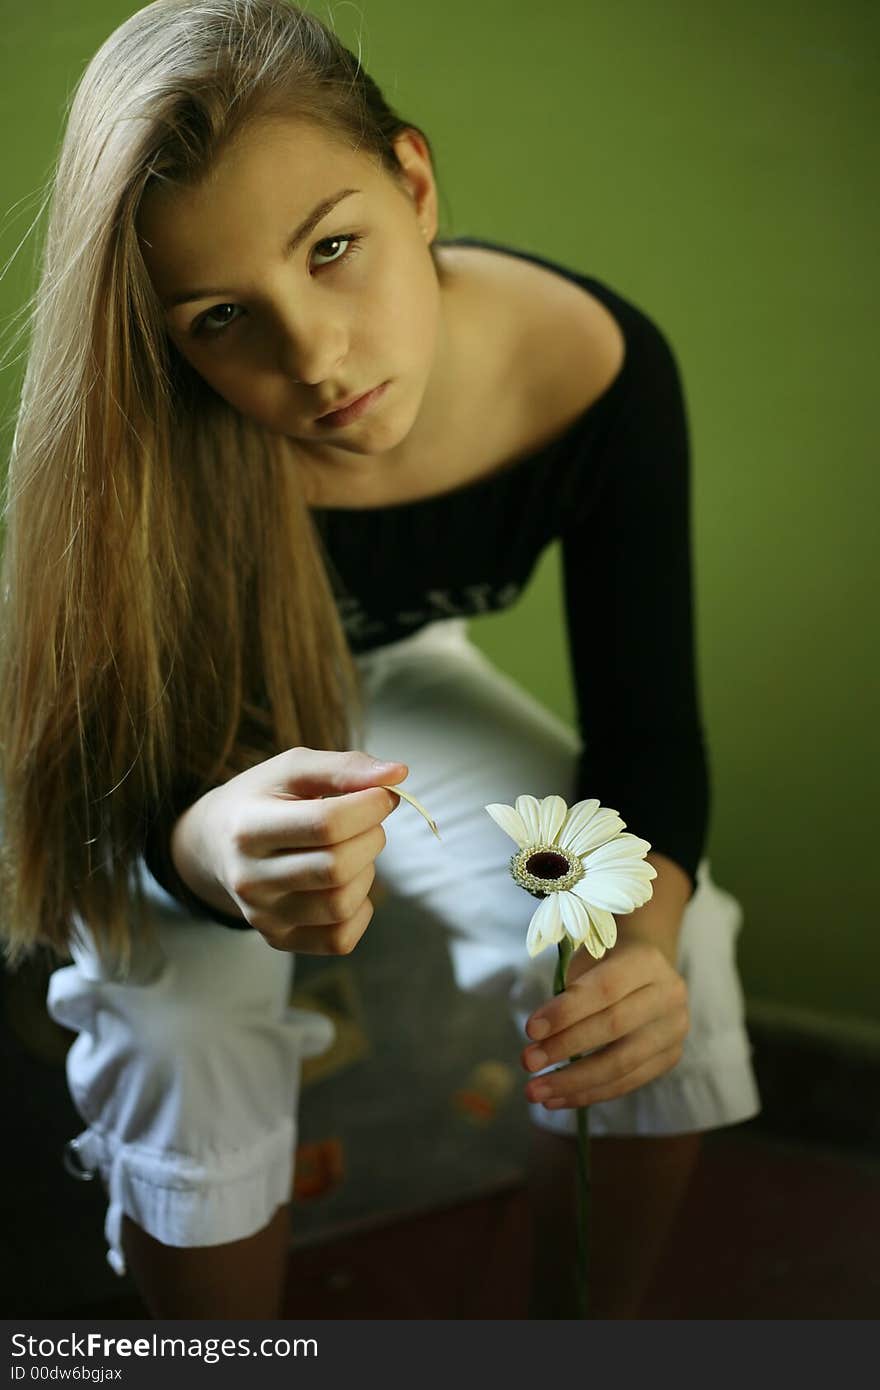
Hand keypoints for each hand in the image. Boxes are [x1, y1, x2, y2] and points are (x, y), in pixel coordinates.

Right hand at [171, 747, 407, 953]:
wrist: (216, 844)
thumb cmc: (263, 799)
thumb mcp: (293, 768)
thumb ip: (345, 767)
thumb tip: (398, 775)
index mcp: (248, 827)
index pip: (326, 824)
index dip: (370, 807)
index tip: (382, 796)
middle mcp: (249, 878)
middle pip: (337, 868)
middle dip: (371, 838)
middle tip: (366, 823)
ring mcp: (262, 915)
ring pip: (342, 904)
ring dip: (366, 872)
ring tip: (352, 851)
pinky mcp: (278, 938)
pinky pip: (340, 940)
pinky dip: (360, 910)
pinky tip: (347, 884)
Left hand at [520, 937, 689, 1109]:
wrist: (648, 971)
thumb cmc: (606, 963)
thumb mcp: (587, 959)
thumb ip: (568, 989)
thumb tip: (540, 1034)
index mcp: (646, 961)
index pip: (605, 988)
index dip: (566, 1011)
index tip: (529, 1030)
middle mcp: (668, 995)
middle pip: (613, 1027)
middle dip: (565, 1047)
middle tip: (527, 1062)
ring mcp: (674, 1030)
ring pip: (621, 1064)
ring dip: (573, 1082)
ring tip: (535, 1091)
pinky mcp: (671, 1058)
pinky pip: (627, 1083)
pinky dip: (588, 1094)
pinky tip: (556, 1099)